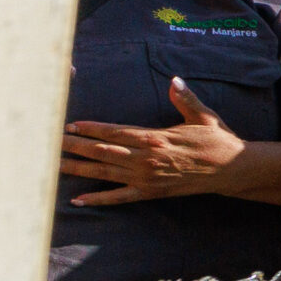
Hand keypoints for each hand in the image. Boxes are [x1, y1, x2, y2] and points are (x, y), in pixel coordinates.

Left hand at [62, 77, 245, 205]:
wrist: (232, 170)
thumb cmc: (217, 140)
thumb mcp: (203, 116)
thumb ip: (185, 98)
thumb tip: (174, 80)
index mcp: (155, 138)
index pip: (114, 132)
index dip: (90, 129)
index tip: (69, 125)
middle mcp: (146, 159)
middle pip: (102, 151)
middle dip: (74, 147)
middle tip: (48, 143)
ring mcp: (147, 178)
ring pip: (104, 173)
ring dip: (78, 169)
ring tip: (53, 166)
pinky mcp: (151, 193)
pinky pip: (119, 197)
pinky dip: (98, 199)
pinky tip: (78, 200)